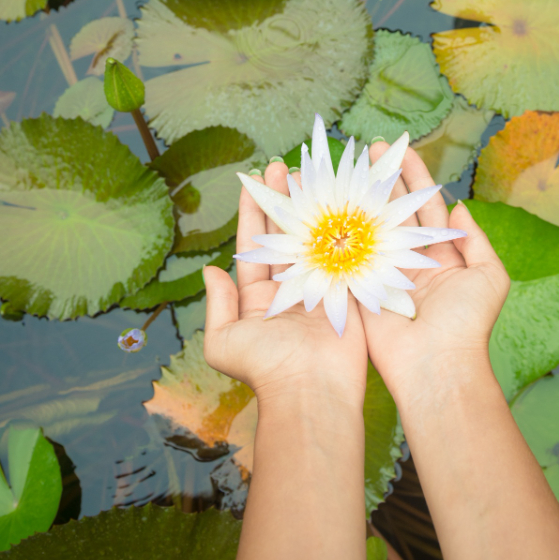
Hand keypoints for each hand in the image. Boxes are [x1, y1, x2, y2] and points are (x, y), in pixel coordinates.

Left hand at [203, 161, 367, 410]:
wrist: (312, 392)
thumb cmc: (265, 369)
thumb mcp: (223, 341)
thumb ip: (217, 305)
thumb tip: (210, 270)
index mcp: (259, 296)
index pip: (254, 243)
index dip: (254, 211)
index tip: (255, 180)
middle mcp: (289, 288)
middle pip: (286, 234)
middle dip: (284, 201)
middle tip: (284, 167)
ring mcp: (320, 288)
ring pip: (315, 239)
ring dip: (312, 208)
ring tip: (311, 175)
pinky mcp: (347, 292)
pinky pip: (344, 256)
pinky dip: (343, 230)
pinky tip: (344, 203)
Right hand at [357, 144, 509, 405]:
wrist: (436, 367)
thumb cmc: (468, 324)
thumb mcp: (490, 278)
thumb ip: (478, 242)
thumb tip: (461, 208)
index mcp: (441, 255)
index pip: (425, 205)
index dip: (413, 176)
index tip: (398, 150)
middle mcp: (411, 260)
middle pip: (393, 210)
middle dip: (381, 180)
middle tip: (366, 151)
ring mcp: (384, 273)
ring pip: (368, 228)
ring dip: (357, 200)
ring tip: (343, 170)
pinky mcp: (361, 290)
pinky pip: (348, 258)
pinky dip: (337, 234)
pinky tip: (325, 208)